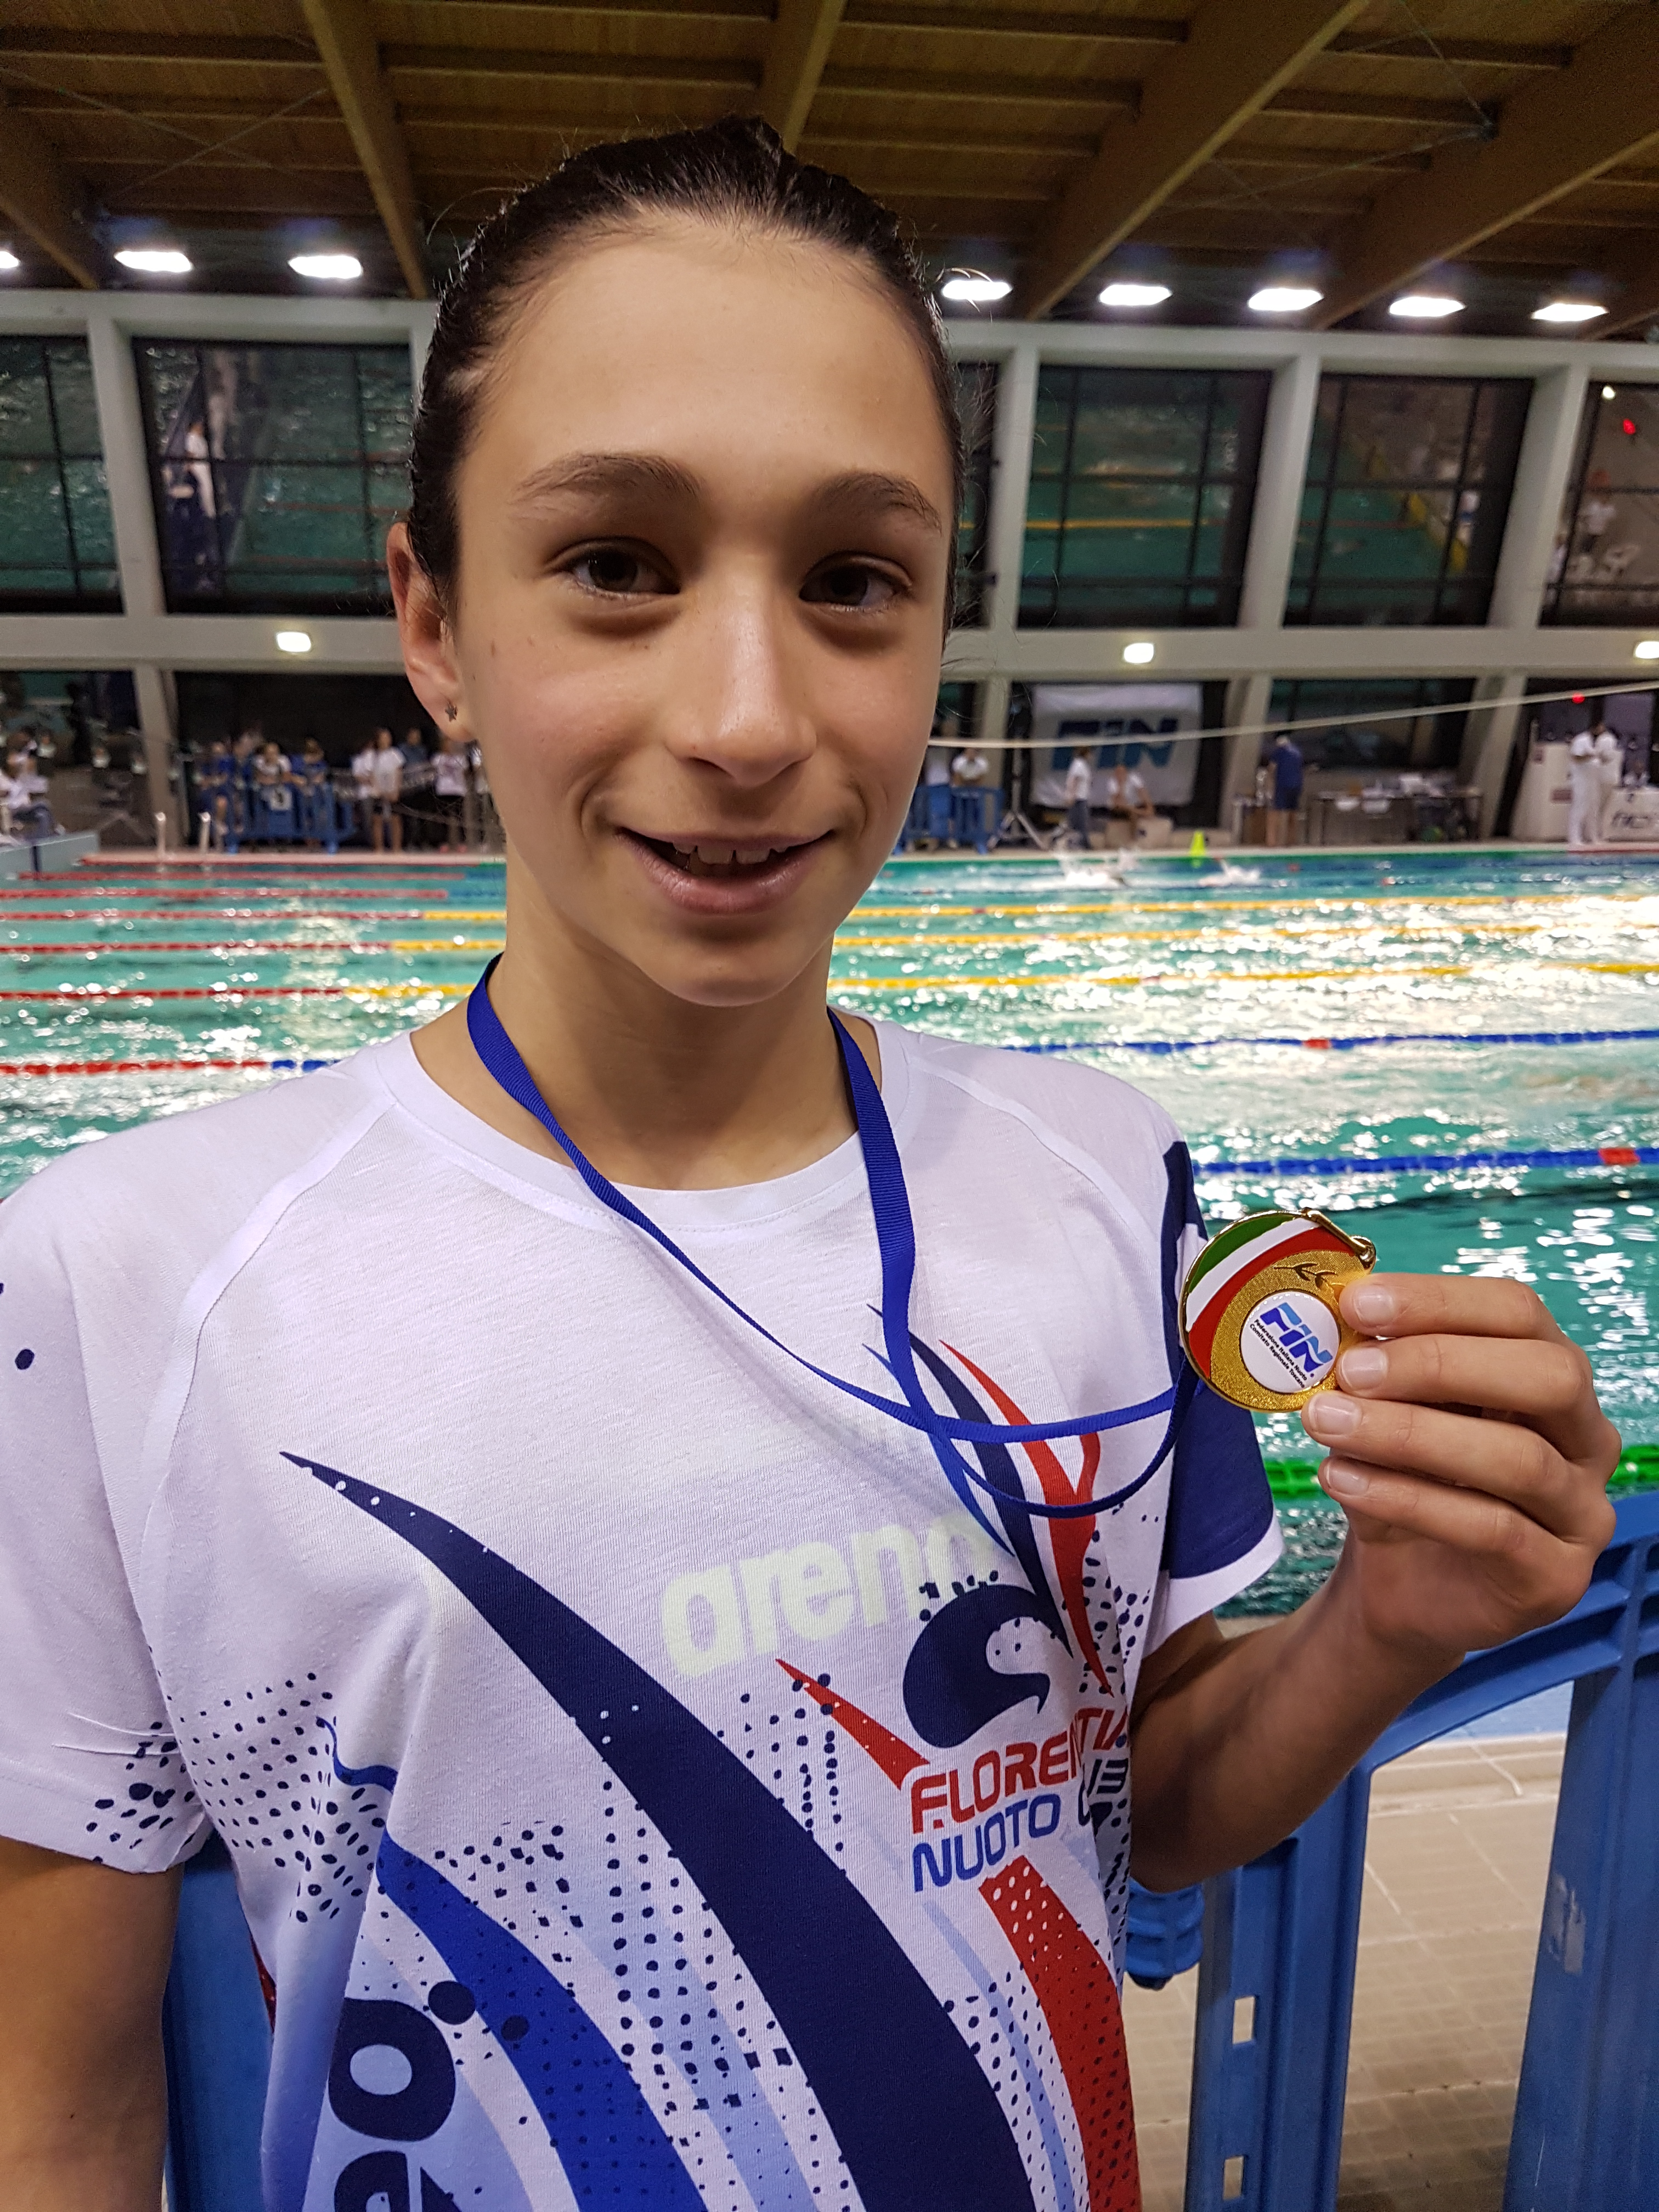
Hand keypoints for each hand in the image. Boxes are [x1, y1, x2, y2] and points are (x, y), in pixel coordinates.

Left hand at [1301, 1274, 1619, 1666]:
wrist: (1398, 1584)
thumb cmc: (1401, 1478)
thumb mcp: (1384, 1411)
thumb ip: (1375, 1369)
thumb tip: (1330, 1322)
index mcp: (1547, 1371)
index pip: (1517, 1311)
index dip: (1438, 1301)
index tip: (1356, 1303)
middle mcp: (1584, 1435)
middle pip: (1546, 1375)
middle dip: (1441, 1363)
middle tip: (1351, 1371)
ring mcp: (1581, 1509)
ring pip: (1518, 1457)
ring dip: (1410, 1434)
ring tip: (1327, 1423)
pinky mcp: (1557, 1575)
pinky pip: (1492, 1528)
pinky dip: (1408, 1499)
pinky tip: (1342, 1480)